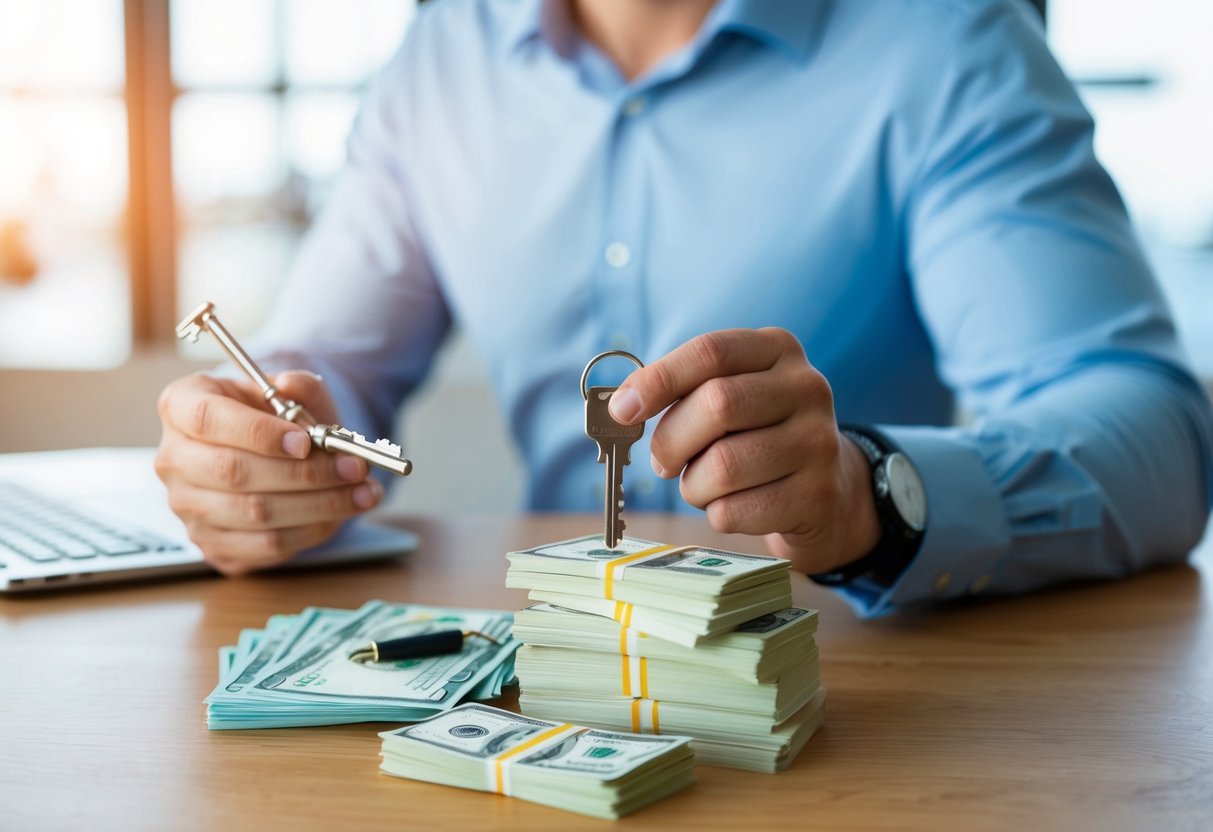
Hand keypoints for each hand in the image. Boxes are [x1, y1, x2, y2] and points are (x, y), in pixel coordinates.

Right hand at [154, 371, 382, 574]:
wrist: (273, 453)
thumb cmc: (276, 419)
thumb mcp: (290, 393)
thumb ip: (298, 387)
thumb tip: (292, 386)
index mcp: (182, 406)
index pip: (208, 419)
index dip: (258, 433)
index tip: (306, 442)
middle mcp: (174, 458)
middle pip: (234, 471)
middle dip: (305, 473)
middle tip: (354, 468)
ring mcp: (187, 507)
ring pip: (254, 512)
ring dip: (319, 505)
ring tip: (363, 492)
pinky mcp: (211, 543)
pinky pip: (264, 544)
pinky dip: (310, 530)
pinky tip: (340, 515)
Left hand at [607, 328, 879, 573]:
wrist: (828, 492)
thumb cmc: (757, 437)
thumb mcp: (731, 396)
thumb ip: (681, 392)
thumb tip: (621, 407)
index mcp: (777, 349)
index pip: (710, 352)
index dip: (658, 380)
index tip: (622, 410)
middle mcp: (807, 387)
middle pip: (716, 405)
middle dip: (672, 440)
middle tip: (664, 461)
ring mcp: (819, 442)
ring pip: (724, 466)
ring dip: (693, 485)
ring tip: (701, 486)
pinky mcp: (817, 496)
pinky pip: (736, 511)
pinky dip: (717, 514)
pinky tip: (734, 506)